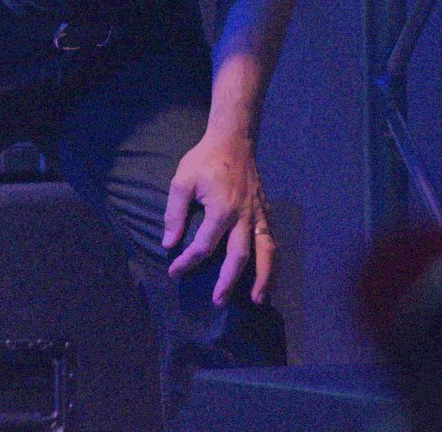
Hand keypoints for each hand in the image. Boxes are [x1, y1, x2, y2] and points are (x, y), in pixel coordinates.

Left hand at [162, 133, 275, 305]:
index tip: (175, 272)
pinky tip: (268, 274)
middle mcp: (244, 216)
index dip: (188, 262)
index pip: (203, 245)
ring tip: (258, 300)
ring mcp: (258, 214)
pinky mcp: (266, 211)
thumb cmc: (204, 159)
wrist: (233, 140)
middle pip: (239, 256)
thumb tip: (169, 243)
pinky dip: (272, 260)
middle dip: (229, 281)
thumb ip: (174, 213)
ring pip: (266, 252)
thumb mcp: (182, 181)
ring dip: (263, 278)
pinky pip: (272, 239)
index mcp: (221, 209)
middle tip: (218, 301)